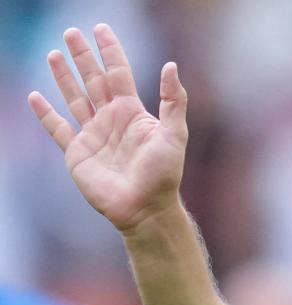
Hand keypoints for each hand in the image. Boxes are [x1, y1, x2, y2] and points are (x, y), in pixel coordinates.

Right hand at [28, 24, 187, 230]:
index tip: (101, 29)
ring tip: (54, 53)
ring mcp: (93, 135)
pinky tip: (36, 97)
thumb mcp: (174, 135)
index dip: (110, 51)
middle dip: (83, 57)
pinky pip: (58, 129)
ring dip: (64, 77)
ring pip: (75, 99)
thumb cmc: (164, 175)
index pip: (119, 73)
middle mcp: (111, 120)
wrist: (145, 208)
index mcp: (133, 113)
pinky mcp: (78, 153)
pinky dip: (46, 114)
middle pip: (94, 80)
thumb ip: (173, 101)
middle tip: (71, 32)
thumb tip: (171, 66)